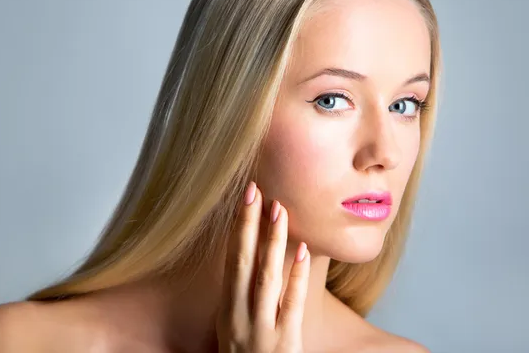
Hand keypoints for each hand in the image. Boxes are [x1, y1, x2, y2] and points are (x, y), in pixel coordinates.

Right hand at [216, 181, 310, 351]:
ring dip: (272, 242)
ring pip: (265, 278)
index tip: (245, 199)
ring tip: (279, 210)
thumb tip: (248, 262)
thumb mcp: (234, 330)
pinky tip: (301, 251)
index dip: (237, 229)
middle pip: (242, 263)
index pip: (231, 261)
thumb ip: (240, 299)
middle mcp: (238, 317)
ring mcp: (260, 330)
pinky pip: (290, 305)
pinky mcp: (284, 343)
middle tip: (255, 190)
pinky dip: (294, 277)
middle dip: (248, 225)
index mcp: (227, 311)